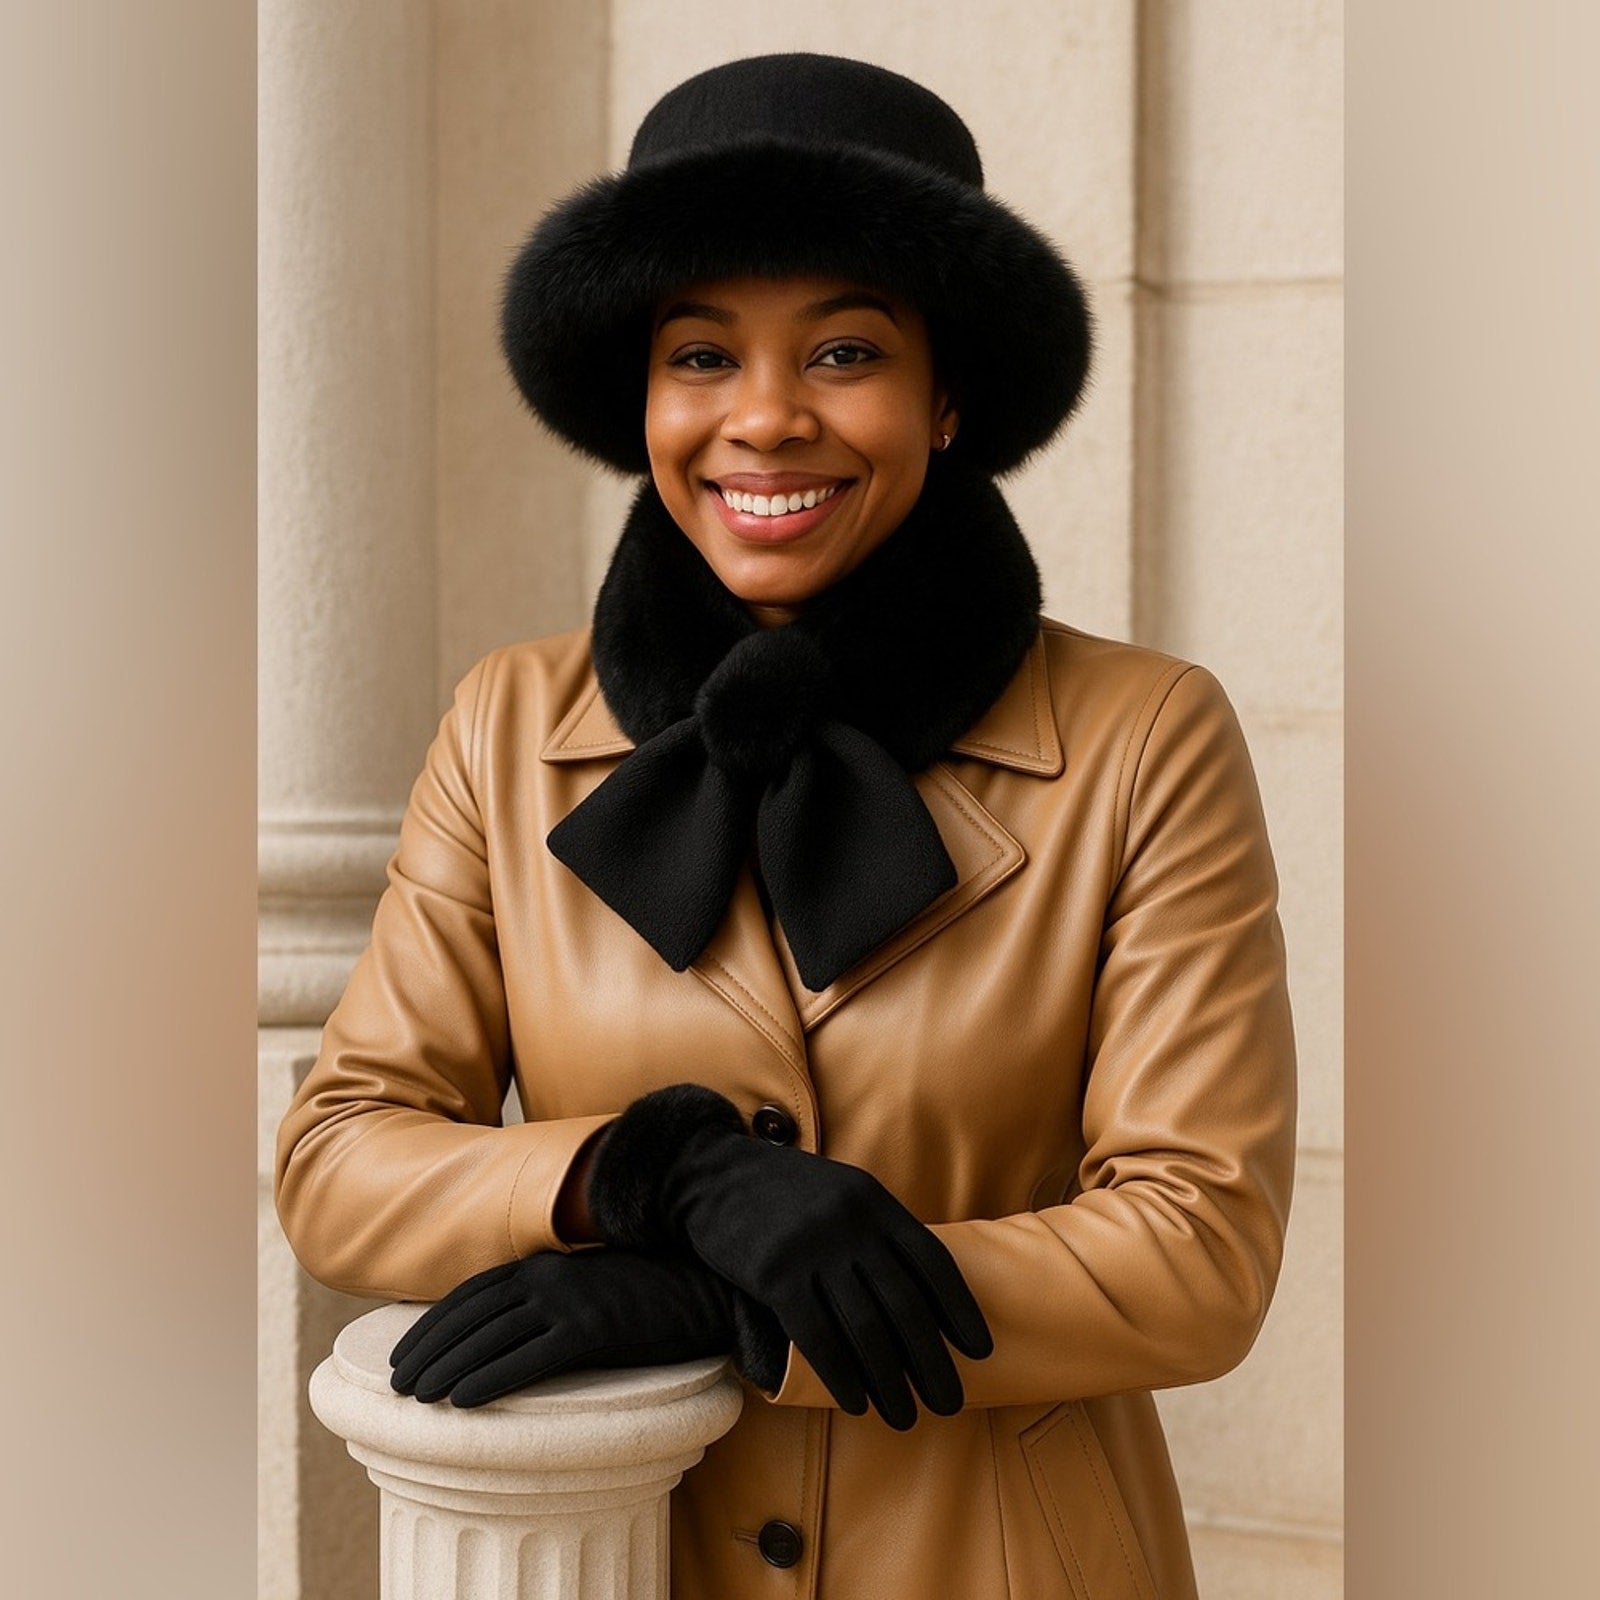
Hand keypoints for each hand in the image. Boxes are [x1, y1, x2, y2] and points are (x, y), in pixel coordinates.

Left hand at [389, 1245, 783, 1407]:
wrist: (701, 1288)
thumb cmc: (644, 1292)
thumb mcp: (585, 1284)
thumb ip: (546, 1296)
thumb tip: (504, 1330)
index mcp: (543, 1263)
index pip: (471, 1294)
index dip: (433, 1325)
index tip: (404, 1354)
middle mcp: (547, 1276)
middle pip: (471, 1315)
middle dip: (428, 1349)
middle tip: (398, 1384)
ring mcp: (569, 1300)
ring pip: (491, 1336)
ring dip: (448, 1366)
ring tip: (419, 1397)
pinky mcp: (591, 1328)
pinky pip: (529, 1357)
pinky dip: (491, 1377)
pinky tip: (465, 1399)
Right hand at [585, 1085, 992, 1429]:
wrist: (710, 1173)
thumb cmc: (782, 1192)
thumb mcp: (841, 1191)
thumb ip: (877, 1230)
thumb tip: (921, 1290)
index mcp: (873, 1201)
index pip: (930, 1262)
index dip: (958, 1309)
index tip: (978, 1350)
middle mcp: (850, 1223)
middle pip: (904, 1305)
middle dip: (932, 1361)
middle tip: (949, 1401)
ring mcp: (812, 1248)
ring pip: (865, 1328)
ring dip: (891, 1381)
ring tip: (905, 1415)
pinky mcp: (775, 1274)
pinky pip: (818, 1336)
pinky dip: (842, 1376)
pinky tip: (857, 1403)